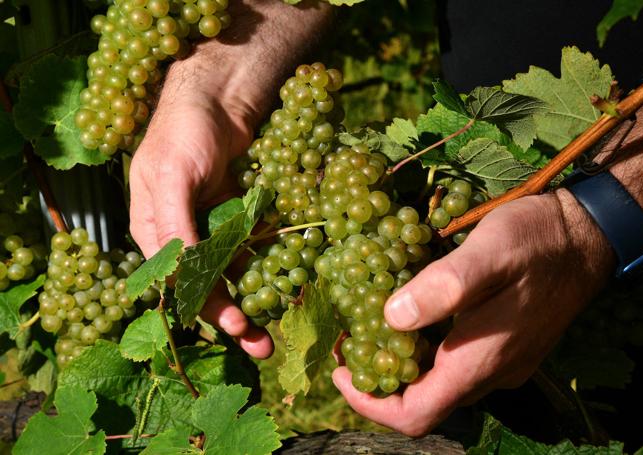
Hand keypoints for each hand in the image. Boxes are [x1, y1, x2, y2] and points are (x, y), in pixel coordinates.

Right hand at [129, 64, 272, 358]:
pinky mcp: (239, 214)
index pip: (177, 280)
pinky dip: (264, 267)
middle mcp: (183, 234)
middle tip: (261, 343)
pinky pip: (252, 247)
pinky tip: (282, 285)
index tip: (233, 324)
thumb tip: (182, 272)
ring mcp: (213, 225)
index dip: (204, 305)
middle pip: (205, 284)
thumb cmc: (184, 131)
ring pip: (231, 272)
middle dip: (231, 315)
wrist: (219, 96)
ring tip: (272, 330)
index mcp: (155, 230)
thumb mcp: (172, 174)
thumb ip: (175, 222)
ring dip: (251, 299)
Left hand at [332, 191, 614, 435]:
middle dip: (378, 379)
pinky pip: (454, 362)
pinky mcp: (503, 344)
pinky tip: (409, 313)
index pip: (416, 412)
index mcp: (479, 361)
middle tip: (348, 339)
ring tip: (369, 323)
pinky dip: (423, 348)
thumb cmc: (537, 241)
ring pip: (438, 381)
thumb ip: (443, 288)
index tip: (341, 369)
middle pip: (422, 400)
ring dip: (399, 362)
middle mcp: (489, 372)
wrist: (587, 235)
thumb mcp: (488, 253)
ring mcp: (499, 360)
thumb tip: (391, 317)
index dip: (370, 402)